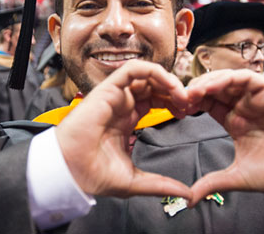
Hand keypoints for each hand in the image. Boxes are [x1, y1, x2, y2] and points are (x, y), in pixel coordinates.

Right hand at [56, 60, 190, 198]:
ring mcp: (116, 95)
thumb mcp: (136, 180)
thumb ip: (162, 184)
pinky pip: (134, 69)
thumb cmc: (94, 174)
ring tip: (183, 96)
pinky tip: (169, 87)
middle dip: (175, 91)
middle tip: (191, 104)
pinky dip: (155, 72)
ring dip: (169, 81)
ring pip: (147, 74)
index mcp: (127, 120)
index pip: (155, 100)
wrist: (72, 171)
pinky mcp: (109, 88)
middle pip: (155, 86)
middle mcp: (122, 104)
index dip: (173, 103)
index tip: (187, 113)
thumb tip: (186, 194)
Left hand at [185, 69, 263, 205]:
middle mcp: (245, 106)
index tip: (174, 111)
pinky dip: (226, 78)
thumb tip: (188, 199)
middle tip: (176, 99)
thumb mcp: (239, 176)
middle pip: (213, 88)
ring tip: (190, 93)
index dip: (190, 104)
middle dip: (193, 90)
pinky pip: (245, 77)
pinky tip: (210, 88)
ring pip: (226, 78)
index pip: (207, 104)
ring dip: (206, 82)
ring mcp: (257, 97)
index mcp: (236, 121)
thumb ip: (213, 182)